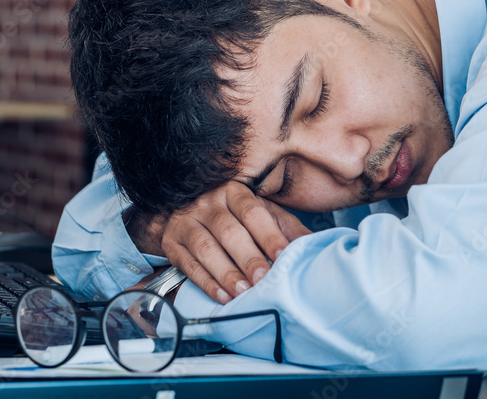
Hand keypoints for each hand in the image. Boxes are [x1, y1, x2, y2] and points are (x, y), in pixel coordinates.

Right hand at [158, 181, 310, 303]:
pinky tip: (222, 296)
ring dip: (226, 273)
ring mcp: (186, 221)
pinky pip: (188, 264)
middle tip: (263, 280)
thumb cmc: (232, 216)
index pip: (253, 212)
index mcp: (234, 191)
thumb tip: (314, 246)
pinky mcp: (172, 242)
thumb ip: (286, 228)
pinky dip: (206, 282)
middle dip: (248, 258)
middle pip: (229, 231)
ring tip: (243, 292)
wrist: (186, 211)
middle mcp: (208, 202)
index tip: (283, 256)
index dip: (269, 235)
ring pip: (206, 248)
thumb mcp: (262, 213)